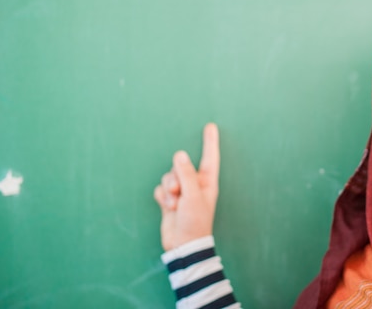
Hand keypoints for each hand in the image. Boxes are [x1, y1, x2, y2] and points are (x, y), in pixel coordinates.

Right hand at [154, 123, 219, 250]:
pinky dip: (162, 198)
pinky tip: (167, 209)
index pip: (209, 157)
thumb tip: (179, 154)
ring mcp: (181, 192)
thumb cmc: (194, 222)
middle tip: (178, 192)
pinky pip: (160, 190)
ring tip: (174, 204)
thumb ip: (185, 174)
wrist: (182, 245)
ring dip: (168, 190)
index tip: (211, 126)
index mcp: (207, 182)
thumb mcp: (192, 196)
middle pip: (180, 167)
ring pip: (168, 177)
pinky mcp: (169, 200)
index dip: (210, 142)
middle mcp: (194, 185)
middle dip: (175, 177)